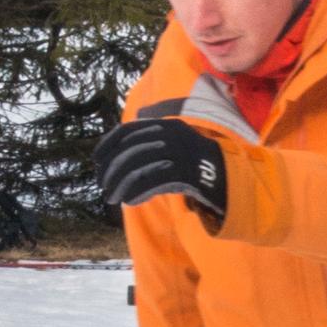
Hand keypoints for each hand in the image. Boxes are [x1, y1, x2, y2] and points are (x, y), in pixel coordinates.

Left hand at [92, 116, 228, 221]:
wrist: (229, 176)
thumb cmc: (195, 164)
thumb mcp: (174, 143)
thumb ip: (150, 142)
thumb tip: (116, 152)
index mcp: (165, 126)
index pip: (128, 131)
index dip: (108, 145)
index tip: (96, 160)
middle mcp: (171, 136)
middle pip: (130, 151)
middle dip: (112, 170)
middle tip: (103, 185)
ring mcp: (179, 154)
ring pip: (139, 168)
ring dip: (121, 184)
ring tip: (113, 197)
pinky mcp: (186, 173)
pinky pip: (153, 182)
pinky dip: (138, 192)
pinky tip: (129, 200)